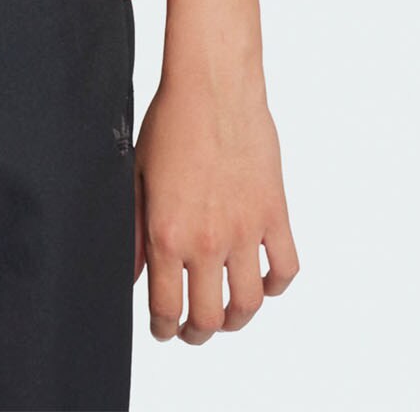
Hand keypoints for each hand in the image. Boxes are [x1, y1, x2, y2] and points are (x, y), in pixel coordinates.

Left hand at [133, 68, 297, 343]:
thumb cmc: (171, 122)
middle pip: (210, 318)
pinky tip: (261, 280)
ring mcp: (245, 230)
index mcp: (168, 233)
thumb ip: (134, 232)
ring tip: (226, 315)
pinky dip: (275, 285)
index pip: (167, 307)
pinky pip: (285, 269)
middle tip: (192, 330)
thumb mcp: (137, 177)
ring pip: (249, 304)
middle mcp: (208, 240)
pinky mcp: (274, 215)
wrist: (213, 86)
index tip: (163, 329)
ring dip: (236, 319)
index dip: (164, 328)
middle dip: (197, 333)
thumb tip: (133, 274)